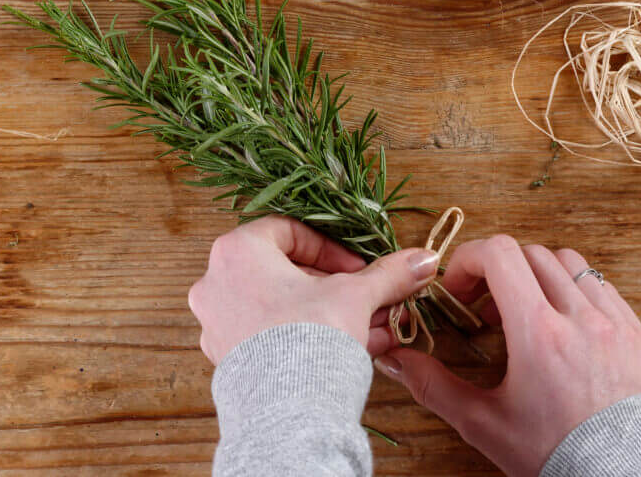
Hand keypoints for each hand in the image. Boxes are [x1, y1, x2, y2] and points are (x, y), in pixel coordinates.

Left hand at [188, 216, 440, 362]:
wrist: (288, 410)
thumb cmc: (312, 336)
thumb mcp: (355, 296)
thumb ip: (387, 274)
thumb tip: (424, 259)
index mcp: (237, 252)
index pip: (287, 231)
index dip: (329, 248)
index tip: (358, 269)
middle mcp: (216, 282)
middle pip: (284, 271)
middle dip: (335, 287)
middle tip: (369, 301)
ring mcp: (217, 321)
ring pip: (279, 306)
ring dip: (326, 312)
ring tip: (370, 328)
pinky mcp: (225, 356)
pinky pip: (269, 334)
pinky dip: (303, 335)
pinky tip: (347, 349)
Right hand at [376, 236, 640, 476]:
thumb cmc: (557, 454)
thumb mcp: (484, 424)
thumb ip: (433, 386)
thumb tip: (394, 359)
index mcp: (539, 333)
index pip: (499, 253)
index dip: (469, 259)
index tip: (460, 289)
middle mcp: (580, 318)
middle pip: (531, 254)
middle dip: (500, 270)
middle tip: (486, 305)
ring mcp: (616, 324)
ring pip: (570, 264)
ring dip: (540, 275)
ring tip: (527, 310)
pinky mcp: (639, 336)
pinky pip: (605, 289)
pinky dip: (576, 293)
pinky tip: (564, 325)